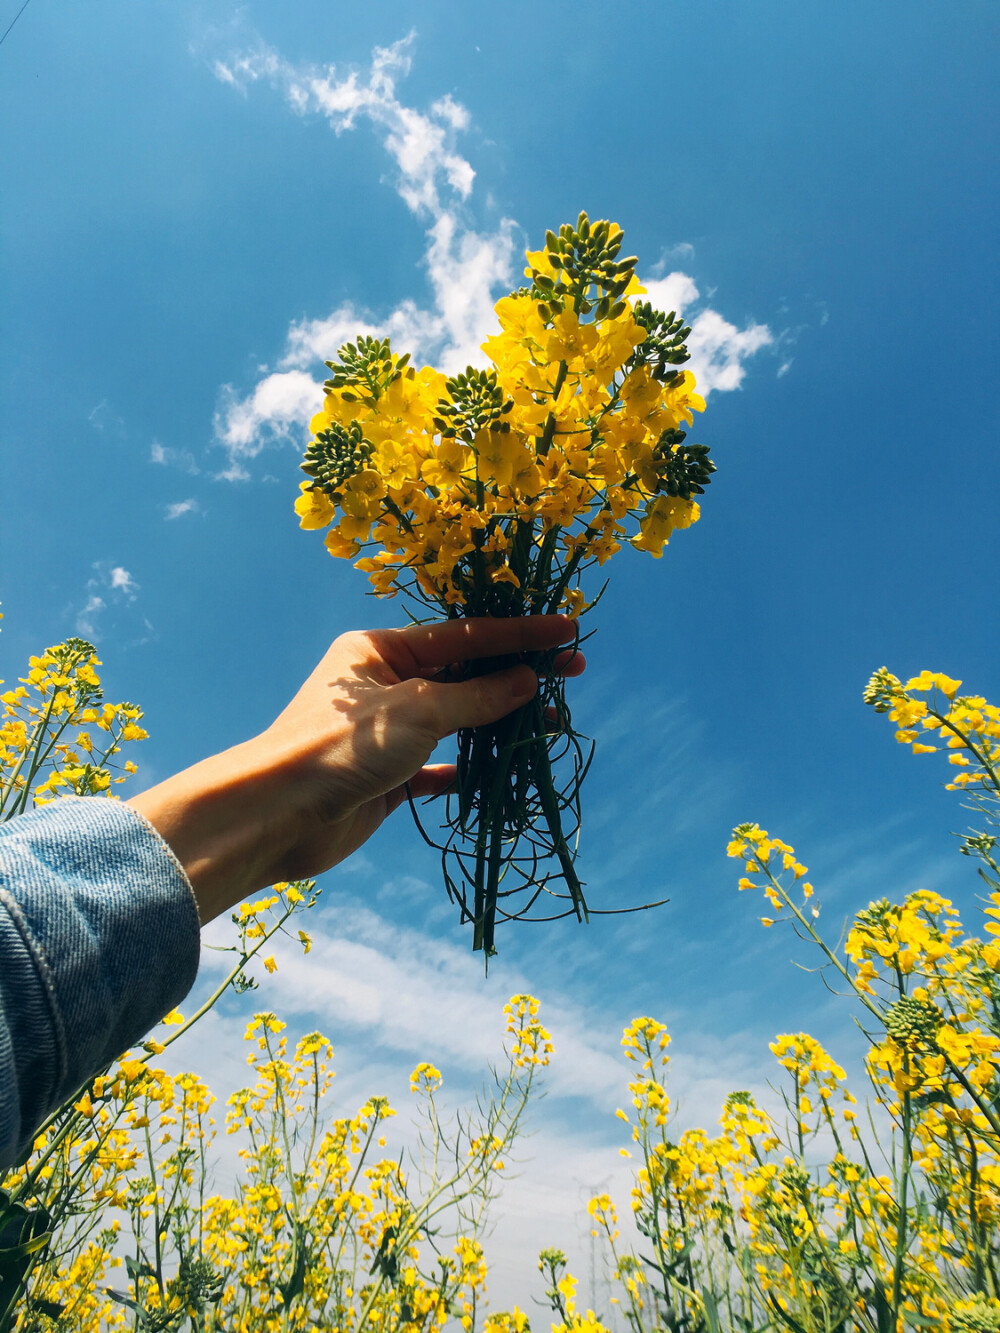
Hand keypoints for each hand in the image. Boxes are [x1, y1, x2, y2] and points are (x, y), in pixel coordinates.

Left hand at [128, 616, 583, 922]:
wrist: (279, 816)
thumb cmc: (342, 748)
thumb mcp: (420, 711)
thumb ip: (478, 696)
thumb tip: (528, 681)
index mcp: (379, 649)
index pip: (464, 634)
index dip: (519, 632)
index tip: (568, 628)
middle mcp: (382, 684)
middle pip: (464, 672)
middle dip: (517, 673)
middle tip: (574, 670)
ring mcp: (386, 732)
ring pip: (457, 719)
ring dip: (501, 720)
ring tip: (552, 720)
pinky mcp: (387, 778)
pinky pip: (440, 767)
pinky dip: (470, 767)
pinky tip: (502, 769)